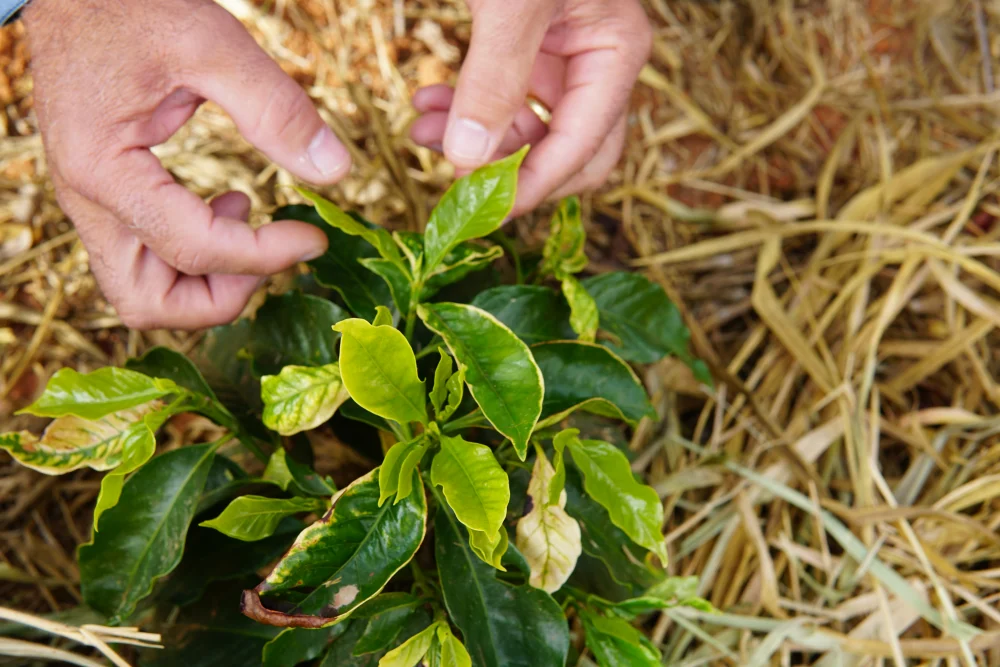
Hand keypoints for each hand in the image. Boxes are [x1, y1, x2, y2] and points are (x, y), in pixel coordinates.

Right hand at [24, 0, 351, 329]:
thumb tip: (336, 172)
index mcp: (104, 170)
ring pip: (141, 293)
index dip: (265, 256)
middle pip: (148, 304)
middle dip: (221, 297)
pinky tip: (228, 206)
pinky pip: (144, 259)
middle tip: (272, 251)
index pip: (194, 250)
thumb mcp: (212, 45)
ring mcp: (91, 206)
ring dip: (204, 284)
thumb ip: (275, 109)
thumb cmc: (132, 7)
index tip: (314, 239)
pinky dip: (191, 258)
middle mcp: (87, 202)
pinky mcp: (105, 199)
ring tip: (250, 226)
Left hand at [409, 0, 651, 216]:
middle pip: (566, 152)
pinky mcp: (529, 46)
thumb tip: (469, 159)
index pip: (580, 146)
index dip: (532, 186)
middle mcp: (598, 61)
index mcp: (616, 52)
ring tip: (420, 132)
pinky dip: (465, 106)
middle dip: (507, 171)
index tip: (484, 213)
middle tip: (457, 186)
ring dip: (473, 139)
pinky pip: (503, 97)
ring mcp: (564, 55)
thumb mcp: (512, 4)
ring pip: (525, 128)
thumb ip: (494, 78)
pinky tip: (426, 102)